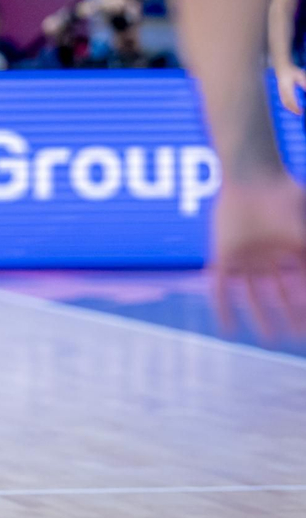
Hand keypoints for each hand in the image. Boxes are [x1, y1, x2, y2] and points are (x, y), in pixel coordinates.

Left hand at [210, 173, 305, 342]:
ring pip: (254, 296)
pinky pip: (221, 287)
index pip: (302, 284)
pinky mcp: (223, 255)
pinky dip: (223, 308)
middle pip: (280, 294)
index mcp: (290, 249)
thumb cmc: (285, 198)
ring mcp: (245, 257)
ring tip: (270, 340)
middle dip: (289, 316)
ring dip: (260, 317)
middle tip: (297, 338)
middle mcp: (268, 256)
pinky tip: (227, 330)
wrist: (250, 176)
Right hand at [276, 64, 305, 115]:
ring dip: (289, 108)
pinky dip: (287, 105)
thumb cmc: (292, 71)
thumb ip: (304, 84)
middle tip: (299, 114)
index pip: (291, 100)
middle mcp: (283, 91)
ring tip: (296, 112)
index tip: (301, 112)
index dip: (296, 107)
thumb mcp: (300, 76)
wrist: (281, 67)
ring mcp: (280, 91)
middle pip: (286, 103)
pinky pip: (283, 100)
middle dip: (293, 109)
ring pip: (284, 102)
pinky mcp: (280, 91)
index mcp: (287, 88)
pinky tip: (291, 107)